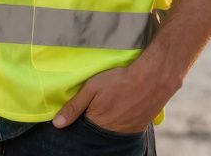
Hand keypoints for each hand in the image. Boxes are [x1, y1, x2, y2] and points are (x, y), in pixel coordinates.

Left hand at [52, 59, 177, 134]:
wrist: (153, 78)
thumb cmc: (119, 80)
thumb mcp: (91, 88)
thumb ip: (74, 107)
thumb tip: (57, 124)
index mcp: (98, 124)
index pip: (83, 131)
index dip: (81, 120)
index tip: (83, 110)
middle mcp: (113, 133)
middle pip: (98, 132)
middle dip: (95, 122)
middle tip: (100, 105)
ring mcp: (128, 131)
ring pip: (112, 132)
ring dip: (109, 122)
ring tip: (111, 106)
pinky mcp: (140, 128)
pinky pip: (126, 130)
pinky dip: (122, 121)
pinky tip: (122, 109)